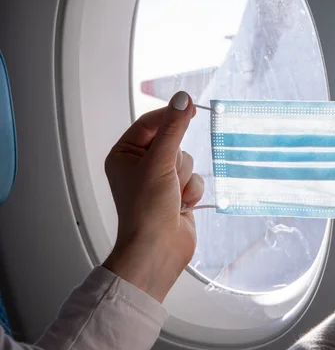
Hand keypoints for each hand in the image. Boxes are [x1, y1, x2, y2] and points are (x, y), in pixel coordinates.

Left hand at [103, 91, 203, 301]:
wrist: (158, 249)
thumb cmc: (147, 209)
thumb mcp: (159, 162)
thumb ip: (173, 129)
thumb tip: (182, 99)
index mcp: (125, 155)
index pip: (150, 123)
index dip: (169, 116)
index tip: (190, 108)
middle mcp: (141, 166)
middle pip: (173, 142)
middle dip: (176, 160)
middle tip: (167, 176)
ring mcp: (160, 181)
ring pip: (186, 161)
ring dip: (184, 178)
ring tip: (173, 194)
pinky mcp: (177, 194)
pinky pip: (194, 178)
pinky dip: (191, 191)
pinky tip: (182, 205)